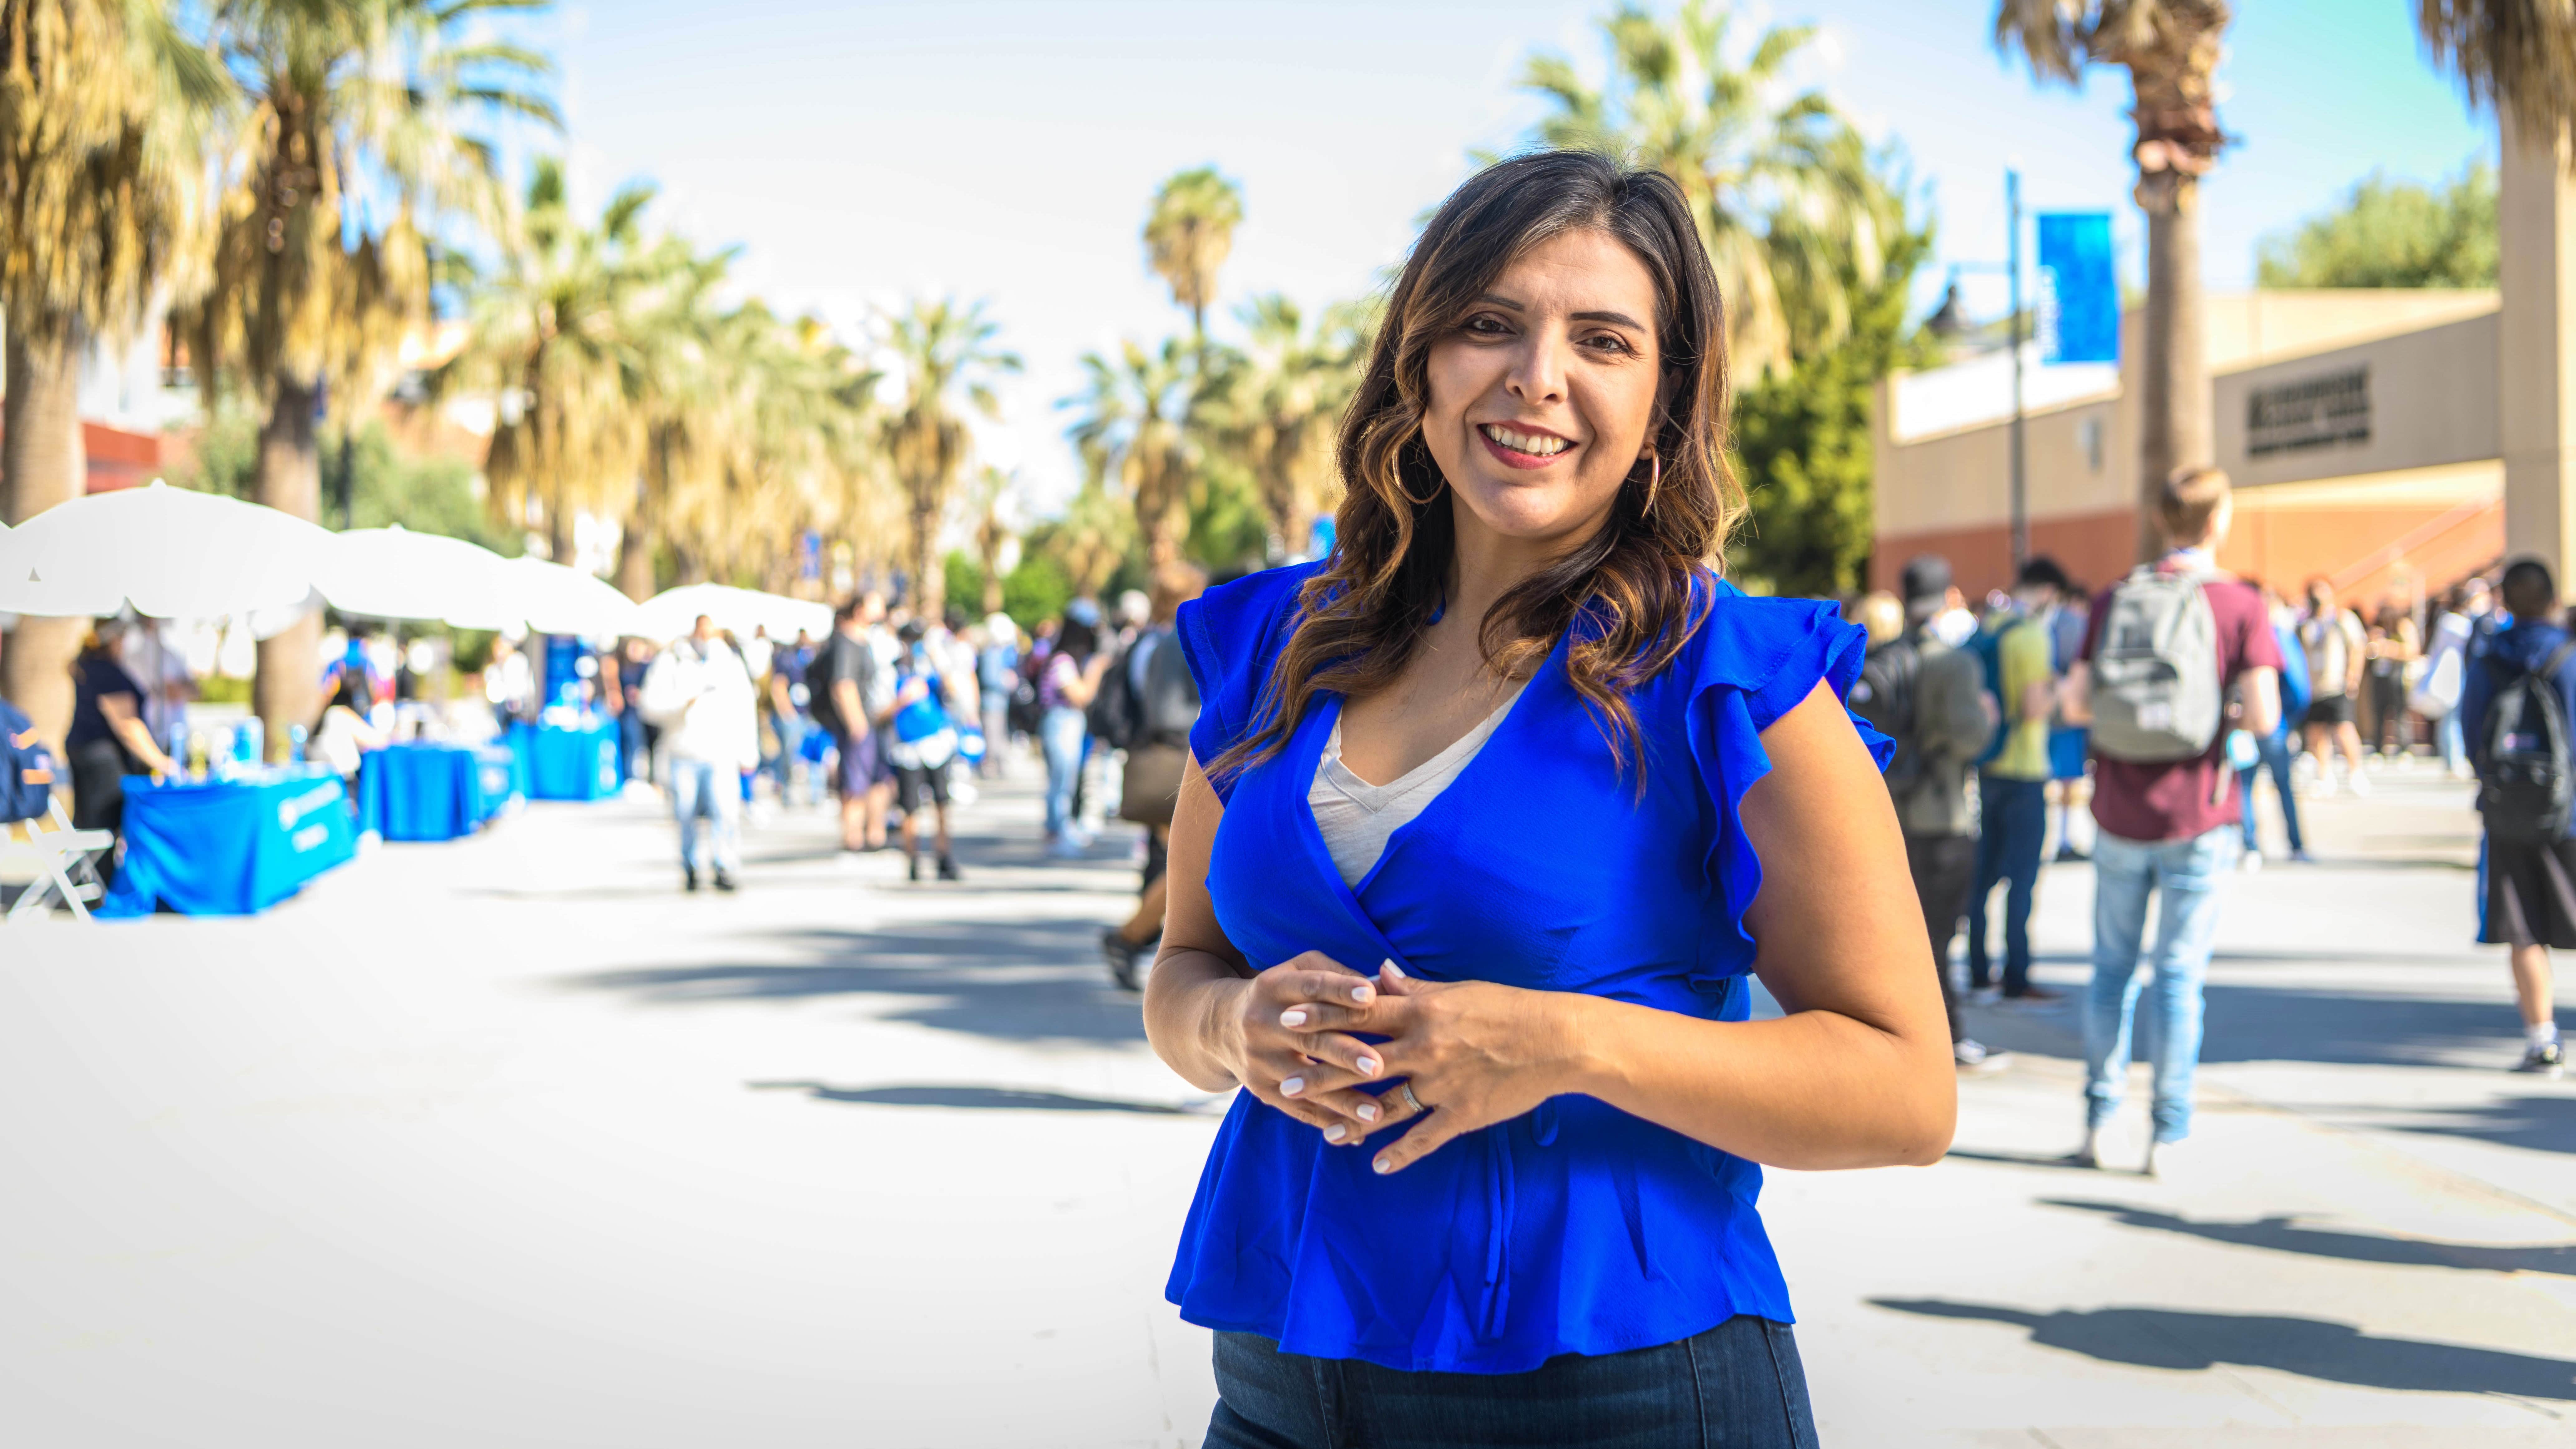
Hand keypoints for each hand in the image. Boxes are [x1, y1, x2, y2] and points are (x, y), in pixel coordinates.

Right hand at [1217, 952, 1392, 1137]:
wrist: (1221, 1025)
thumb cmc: (1282, 994)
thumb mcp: (1300, 971)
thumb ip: (1340, 975)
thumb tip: (1386, 984)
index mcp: (1274, 985)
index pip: (1311, 986)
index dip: (1341, 990)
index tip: (1371, 997)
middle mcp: (1262, 1022)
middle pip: (1309, 1038)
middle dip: (1344, 1053)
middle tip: (1378, 1066)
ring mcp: (1259, 1059)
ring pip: (1306, 1082)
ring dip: (1342, 1100)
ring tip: (1377, 1114)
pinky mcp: (1260, 1088)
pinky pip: (1298, 1109)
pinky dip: (1329, 1121)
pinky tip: (1358, 1134)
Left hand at [1282, 962, 1583, 1173]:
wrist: (1557, 1040)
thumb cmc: (1507, 1008)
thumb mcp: (1456, 991)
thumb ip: (1411, 987)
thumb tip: (1375, 971)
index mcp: (1422, 1011)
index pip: (1360, 1012)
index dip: (1322, 1016)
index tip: (1288, 1020)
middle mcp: (1426, 1047)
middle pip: (1361, 1061)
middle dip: (1321, 1073)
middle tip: (1286, 1084)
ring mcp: (1443, 1084)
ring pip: (1387, 1106)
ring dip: (1352, 1120)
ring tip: (1325, 1133)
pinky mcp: (1463, 1113)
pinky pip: (1424, 1137)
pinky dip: (1400, 1153)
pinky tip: (1377, 1166)